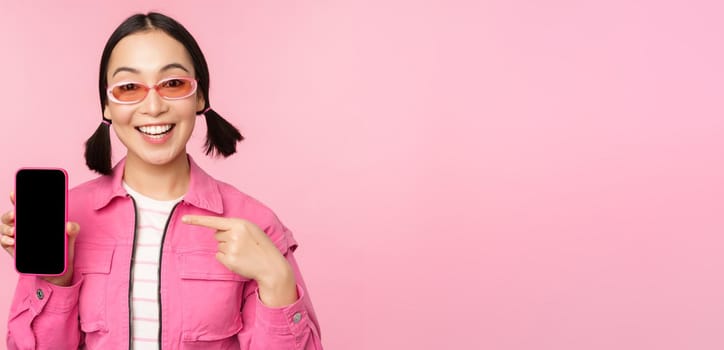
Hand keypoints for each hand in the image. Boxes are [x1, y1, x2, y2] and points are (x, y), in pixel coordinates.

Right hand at [1, 191, 79, 285]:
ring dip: (7, 228)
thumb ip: (72, 230)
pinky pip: (4, 242)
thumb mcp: (70, 239)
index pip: (24, 206)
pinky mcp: (13, 249)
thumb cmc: (62, 251)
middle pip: (10, 215)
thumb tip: (69, 225)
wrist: (58, 272)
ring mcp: (16, 237)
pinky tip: (13, 242)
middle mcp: (24, 226)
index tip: (14, 193)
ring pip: (4, 227)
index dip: (17, 198)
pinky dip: (6, 240)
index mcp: (36, 220)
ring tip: (15, 231)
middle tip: (15, 215)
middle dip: (10, 214)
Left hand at [182, 215, 297, 306]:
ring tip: (243, 253)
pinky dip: (226, 259)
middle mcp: (234, 234)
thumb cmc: (262, 246)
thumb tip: (217, 231)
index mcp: (240, 223)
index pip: (214, 221)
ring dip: (227, 249)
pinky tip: (239, 260)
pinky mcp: (229, 260)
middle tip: (241, 244)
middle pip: (217, 234)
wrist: (271, 265)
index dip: (197, 220)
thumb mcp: (252, 230)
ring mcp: (231, 247)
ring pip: (218, 246)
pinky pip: (218, 256)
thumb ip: (236, 227)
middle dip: (225, 238)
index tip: (184, 219)